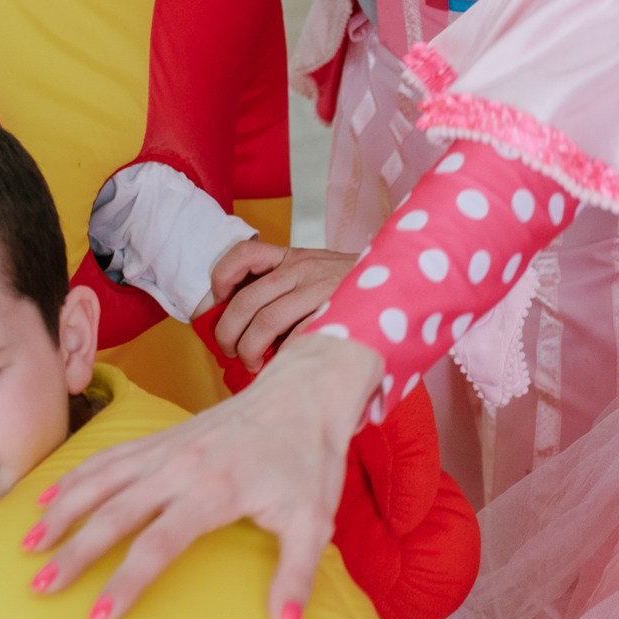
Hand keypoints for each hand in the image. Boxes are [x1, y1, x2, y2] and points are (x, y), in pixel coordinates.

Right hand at [24, 333, 382, 618]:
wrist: (301, 393)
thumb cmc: (308, 460)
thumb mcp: (313, 520)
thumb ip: (296, 575)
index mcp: (213, 491)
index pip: (157, 543)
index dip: (125, 582)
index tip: (98, 615)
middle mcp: (177, 467)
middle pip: (113, 513)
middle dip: (73, 551)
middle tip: (41, 585)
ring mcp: (164, 448)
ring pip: (99, 480)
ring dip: (61, 510)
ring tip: (29, 544)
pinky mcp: (159, 436)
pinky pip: (107, 457)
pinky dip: (75, 475)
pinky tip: (49, 495)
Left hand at [211, 240, 357, 370]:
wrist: (400, 281)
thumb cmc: (347, 286)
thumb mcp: (313, 272)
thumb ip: (282, 285)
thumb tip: (241, 320)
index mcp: (290, 256)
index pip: (243, 255)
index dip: (221, 278)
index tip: (217, 302)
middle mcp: (301, 269)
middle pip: (246, 301)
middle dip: (228, 333)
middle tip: (229, 351)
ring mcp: (319, 289)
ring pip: (265, 322)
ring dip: (249, 349)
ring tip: (252, 363)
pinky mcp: (335, 312)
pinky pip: (296, 337)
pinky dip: (282, 354)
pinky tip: (281, 362)